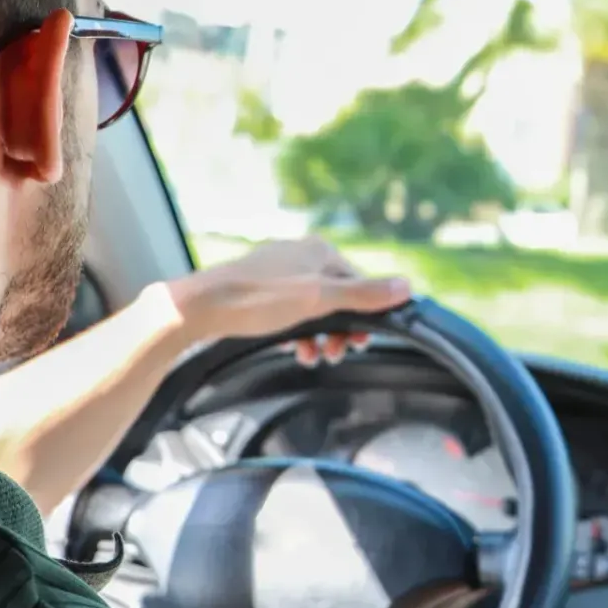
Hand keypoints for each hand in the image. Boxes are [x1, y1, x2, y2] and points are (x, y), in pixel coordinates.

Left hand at [163, 238, 410, 363]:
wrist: (201, 308)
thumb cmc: (258, 299)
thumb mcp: (317, 300)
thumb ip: (363, 295)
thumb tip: (406, 287)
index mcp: (319, 251)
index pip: (359, 283)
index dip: (364, 315)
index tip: (361, 341)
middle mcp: (301, 256)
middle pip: (338, 297)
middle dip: (341, 329)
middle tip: (337, 352)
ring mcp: (280, 273)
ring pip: (314, 309)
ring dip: (320, 335)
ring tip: (315, 356)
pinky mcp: (261, 291)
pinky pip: (291, 314)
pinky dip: (298, 332)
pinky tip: (295, 348)